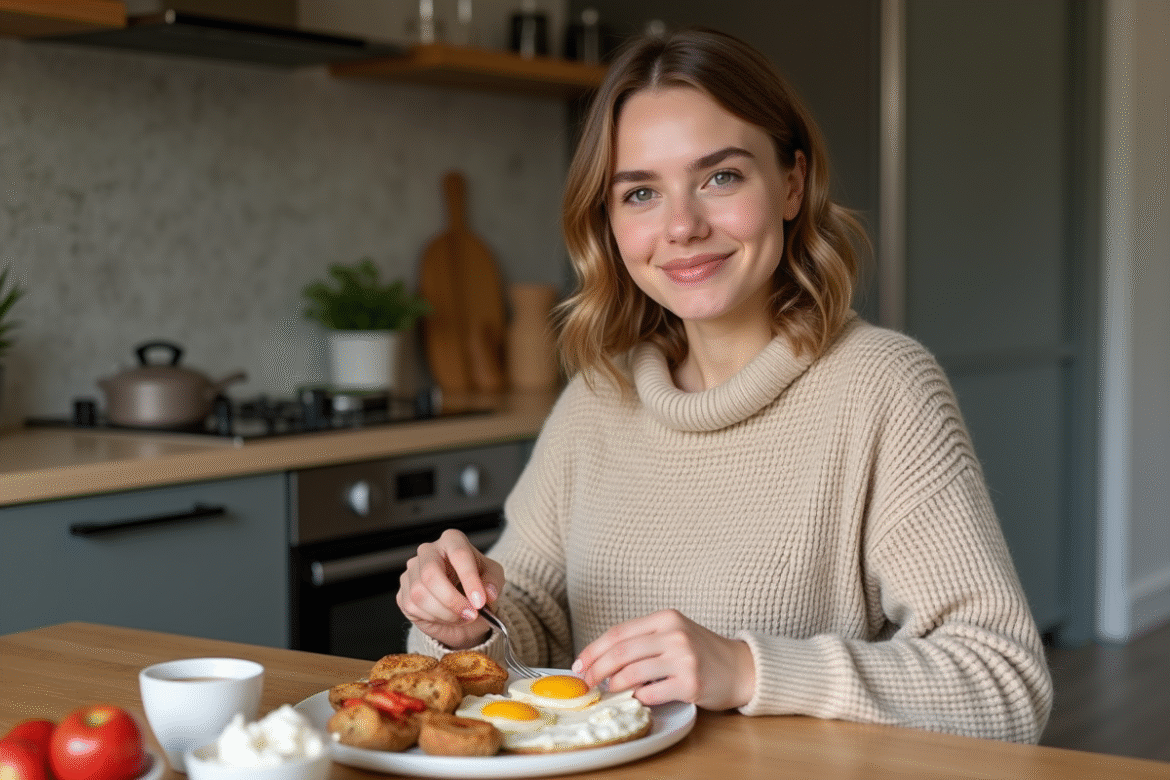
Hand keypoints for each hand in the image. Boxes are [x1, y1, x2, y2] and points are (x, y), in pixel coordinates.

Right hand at [397, 528, 504, 648]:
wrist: (463, 604)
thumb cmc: (478, 583)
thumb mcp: (493, 578)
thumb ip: (493, 582)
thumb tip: (488, 593)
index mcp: (452, 540)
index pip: (458, 555)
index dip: (470, 580)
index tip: (480, 601)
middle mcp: (428, 551)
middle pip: (430, 574)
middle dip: (452, 599)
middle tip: (470, 613)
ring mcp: (412, 571)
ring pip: (420, 594)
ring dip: (445, 612)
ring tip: (462, 617)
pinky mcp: (403, 592)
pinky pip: (412, 606)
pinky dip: (433, 618)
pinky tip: (446, 617)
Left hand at [571, 609, 755, 710]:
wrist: (741, 668)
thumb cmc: (701, 652)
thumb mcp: (674, 634)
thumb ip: (643, 641)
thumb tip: (601, 660)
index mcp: (666, 618)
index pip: (619, 633)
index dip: (594, 650)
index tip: (580, 665)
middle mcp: (674, 634)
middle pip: (621, 653)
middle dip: (596, 670)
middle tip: (585, 683)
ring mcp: (684, 658)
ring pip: (632, 673)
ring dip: (615, 686)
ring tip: (610, 691)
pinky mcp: (691, 683)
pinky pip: (651, 692)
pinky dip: (638, 697)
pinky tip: (636, 698)